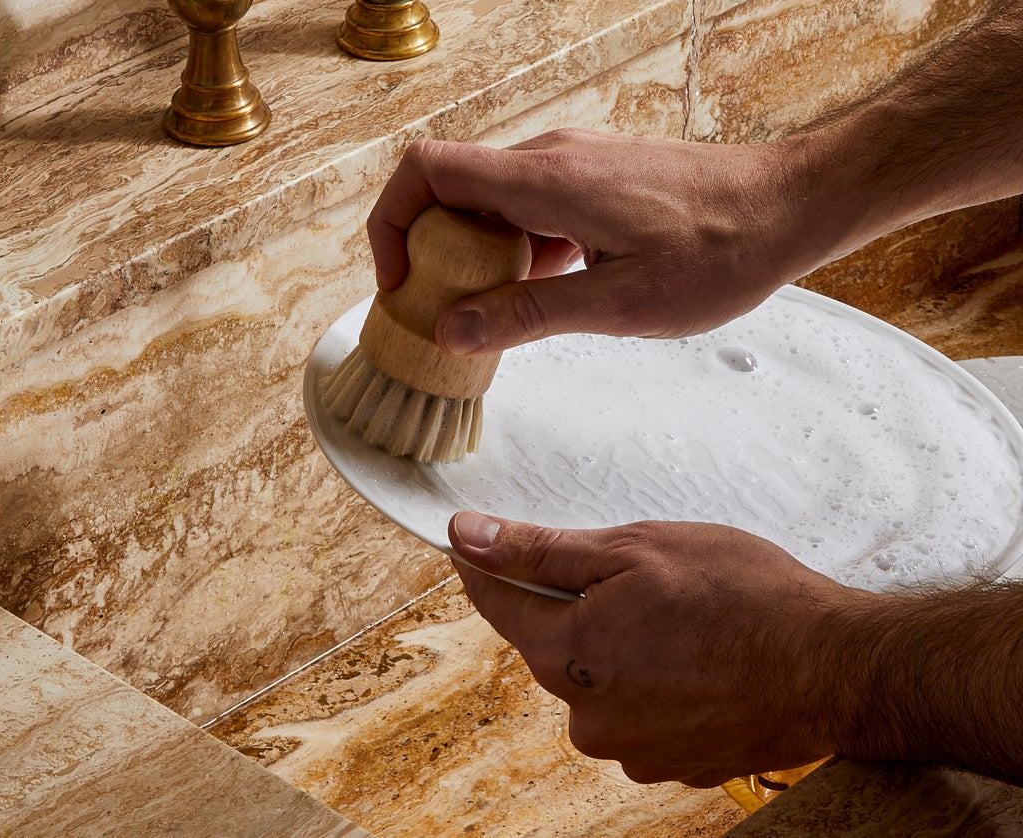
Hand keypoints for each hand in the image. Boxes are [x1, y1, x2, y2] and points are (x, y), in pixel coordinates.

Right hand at [367, 132, 821, 351]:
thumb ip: (528, 313)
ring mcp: (572, 161)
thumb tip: (449, 329)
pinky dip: (515, 246)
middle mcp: (548, 157)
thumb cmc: (720, 252)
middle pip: (449, 188)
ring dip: (475, 252)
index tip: (401, 281)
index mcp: (544, 179)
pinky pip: (528, 203)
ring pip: (489, 199)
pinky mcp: (594, 174)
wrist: (791, 204)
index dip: (392, 220)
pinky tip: (549, 290)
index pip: (427, 168)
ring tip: (496, 314)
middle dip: (430, 250)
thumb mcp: (621, 305)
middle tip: (444, 314)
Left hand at [448, 512, 861, 784]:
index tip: (475, 537)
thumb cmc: (742, 596)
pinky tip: (698, 655)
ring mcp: (632, 748)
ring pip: (597, 677)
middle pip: (551, 641)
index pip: (496, 602)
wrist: (835, 667)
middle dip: (576, 601)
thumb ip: (541, 549)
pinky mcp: (672, 765)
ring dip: (620, 643)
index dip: (483, 562)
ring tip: (680, 616)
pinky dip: (656, 679)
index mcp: (570, 653)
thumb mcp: (635, 548)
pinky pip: (638, 709)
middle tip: (634, 571)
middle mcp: (588, 715)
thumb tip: (466, 535)